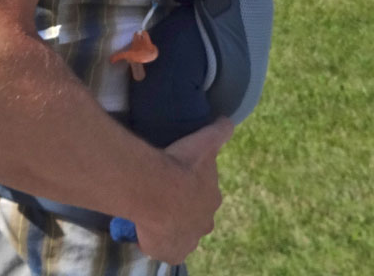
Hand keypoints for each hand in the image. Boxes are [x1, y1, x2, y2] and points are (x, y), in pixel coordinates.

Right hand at [133, 117, 234, 264]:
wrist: (157, 190)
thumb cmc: (181, 165)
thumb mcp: (205, 141)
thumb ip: (220, 130)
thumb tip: (227, 120)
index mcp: (212, 199)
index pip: (204, 194)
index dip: (191, 187)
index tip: (177, 178)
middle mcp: (204, 223)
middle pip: (194, 216)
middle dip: (182, 208)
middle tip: (162, 194)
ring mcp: (188, 240)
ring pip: (180, 234)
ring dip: (170, 225)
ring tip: (151, 211)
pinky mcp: (171, 253)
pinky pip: (166, 251)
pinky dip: (158, 244)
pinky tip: (146, 231)